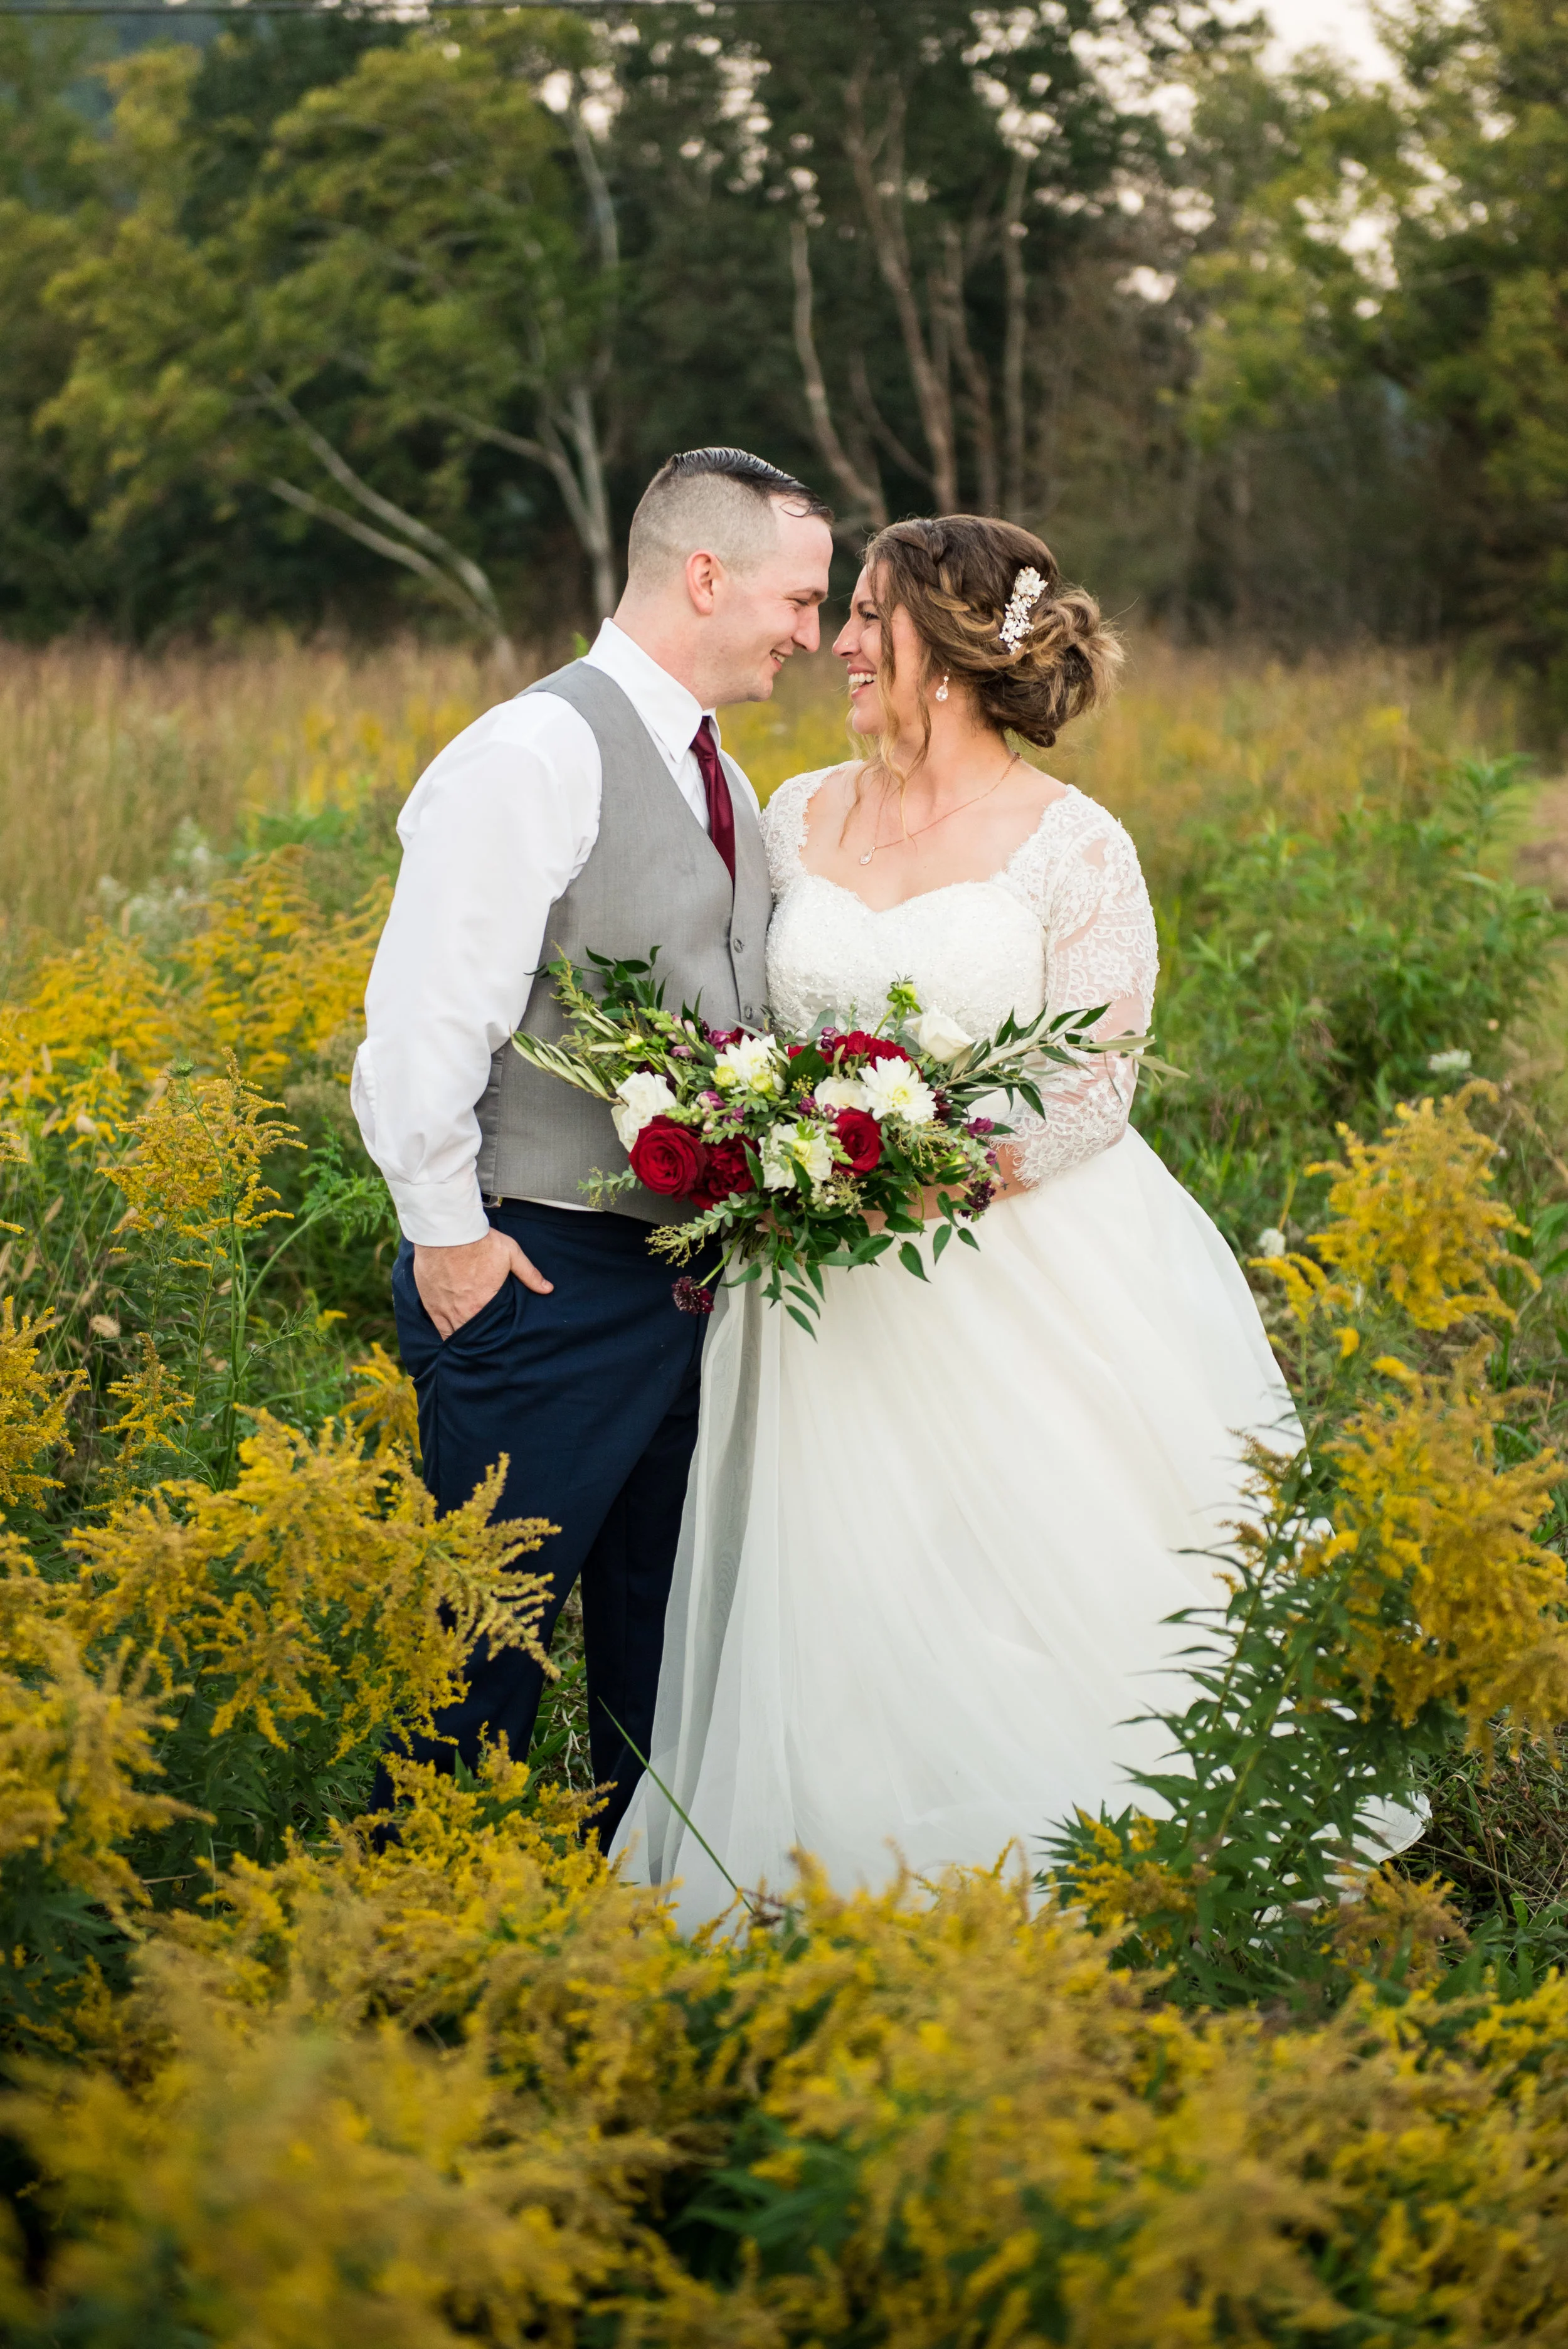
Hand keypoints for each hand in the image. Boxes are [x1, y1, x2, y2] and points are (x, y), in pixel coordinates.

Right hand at [413, 1228, 552, 1339]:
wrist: (446, 1231)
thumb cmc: (479, 1241)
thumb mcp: (511, 1253)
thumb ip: (529, 1274)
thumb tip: (548, 1289)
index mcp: (484, 1305)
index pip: (492, 1332)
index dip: (495, 1338)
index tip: (499, 1339)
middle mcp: (463, 1313)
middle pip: (473, 1338)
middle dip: (480, 1342)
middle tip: (486, 1344)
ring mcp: (444, 1310)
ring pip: (455, 1336)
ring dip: (463, 1339)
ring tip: (471, 1344)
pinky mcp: (430, 1304)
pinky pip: (439, 1329)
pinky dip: (446, 1333)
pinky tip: (453, 1336)